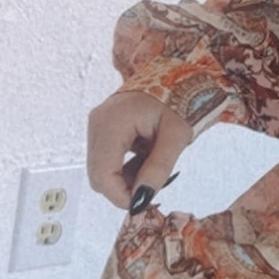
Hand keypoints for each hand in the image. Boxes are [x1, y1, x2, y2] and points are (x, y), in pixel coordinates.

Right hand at [87, 89, 193, 210]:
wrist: (178, 75)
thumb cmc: (181, 100)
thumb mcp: (176, 136)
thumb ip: (158, 168)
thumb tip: (141, 200)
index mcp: (112, 123)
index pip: (102, 174)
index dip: (120, 196)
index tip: (145, 204)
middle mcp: (97, 124)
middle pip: (98, 175)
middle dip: (124, 189)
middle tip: (154, 185)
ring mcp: (97, 126)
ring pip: (102, 170)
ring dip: (126, 179)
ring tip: (154, 167)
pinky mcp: (102, 129)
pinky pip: (107, 160)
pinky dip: (124, 168)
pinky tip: (146, 159)